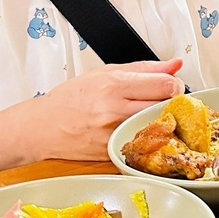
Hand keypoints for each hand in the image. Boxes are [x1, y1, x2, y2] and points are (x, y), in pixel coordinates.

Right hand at [34, 59, 184, 161]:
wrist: (43, 127)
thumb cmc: (71, 98)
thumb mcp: (106, 72)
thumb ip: (145, 68)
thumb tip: (174, 64)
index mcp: (113, 85)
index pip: (164, 84)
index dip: (175, 84)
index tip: (172, 84)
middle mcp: (114, 110)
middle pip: (164, 105)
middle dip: (170, 101)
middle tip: (161, 99)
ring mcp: (114, 134)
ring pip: (156, 125)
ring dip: (158, 118)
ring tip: (145, 113)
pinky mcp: (113, 153)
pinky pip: (141, 142)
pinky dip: (143, 135)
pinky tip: (133, 128)